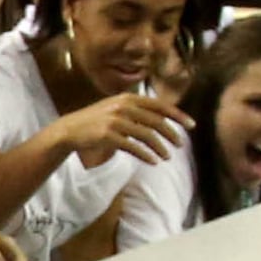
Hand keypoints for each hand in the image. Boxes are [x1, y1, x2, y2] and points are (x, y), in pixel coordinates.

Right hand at [55, 88, 186, 166]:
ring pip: (147, 136)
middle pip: (156, 122)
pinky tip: (153, 162)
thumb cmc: (97, 120)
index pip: (160, 106)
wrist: (69, 130)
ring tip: (167, 157)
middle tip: (181, 145)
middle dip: (172, 134)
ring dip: (160, 148)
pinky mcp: (108, 136)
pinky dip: (146, 155)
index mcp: (128, 98)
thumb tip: (164, 118)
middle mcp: (123, 107)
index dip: (178, 116)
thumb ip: (138, 110)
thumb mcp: (117, 108)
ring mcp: (115, 121)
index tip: (191, 125)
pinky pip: (133, 147)